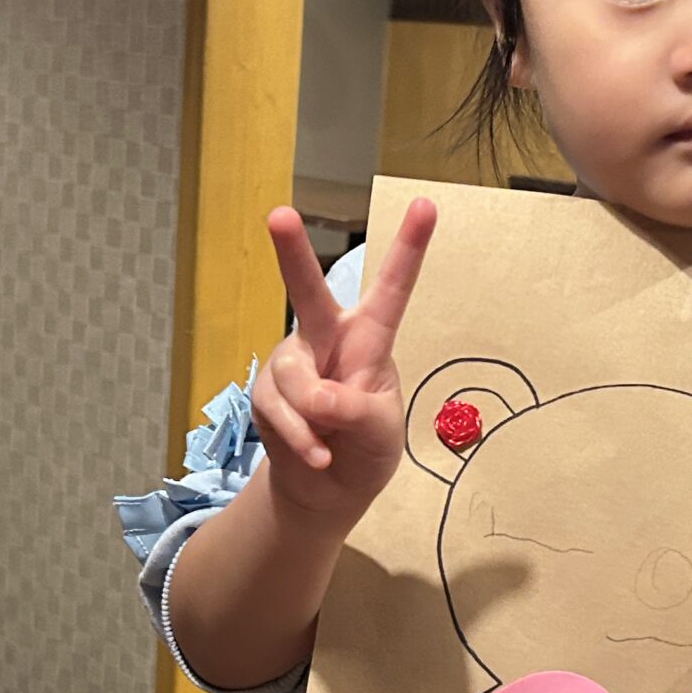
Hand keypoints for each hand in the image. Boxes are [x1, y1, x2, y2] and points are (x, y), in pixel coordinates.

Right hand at [254, 197, 436, 527]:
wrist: (326, 488)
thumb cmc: (365, 449)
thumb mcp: (380, 433)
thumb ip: (357, 410)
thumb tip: (318, 398)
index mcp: (370, 337)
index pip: (392, 289)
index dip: (409, 247)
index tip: (425, 204)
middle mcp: (327, 339)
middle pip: (309, 292)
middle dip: (291, 254)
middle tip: (279, 215)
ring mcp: (292, 363)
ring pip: (295, 378)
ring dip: (314, 418)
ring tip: (330, 439)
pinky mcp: (266, 391)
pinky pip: (278, 410)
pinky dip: (300, 439)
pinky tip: (316, 453)